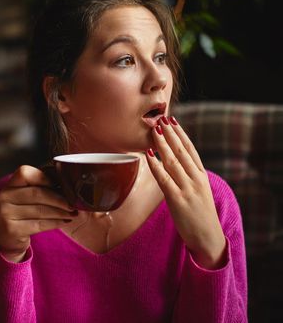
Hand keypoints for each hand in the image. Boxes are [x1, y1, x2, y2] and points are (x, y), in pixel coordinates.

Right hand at [0, 165, 77, 261]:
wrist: (8, 237)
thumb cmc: (23, 213)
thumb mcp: (26, 197)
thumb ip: (40, 187)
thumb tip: (68, 184)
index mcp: (10, 185)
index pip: (26, 173)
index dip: (45, 178)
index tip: (61, 185)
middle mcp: (5, 197)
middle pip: (37, 193)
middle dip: (59, 199)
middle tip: (72, 204)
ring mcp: (6, 213)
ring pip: (40, 210)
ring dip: (60, 212)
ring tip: (72, 213)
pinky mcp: (12, 229)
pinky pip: (39, 224)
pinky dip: (55, 223)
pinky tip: (65, 221)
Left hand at [146, 116, 226, 268]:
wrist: (208, 237)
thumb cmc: (200, 214)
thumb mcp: (198, 191)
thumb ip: (187, 177)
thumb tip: (173, 163)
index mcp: (201, 176)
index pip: (190, 150)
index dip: (181, 134)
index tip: (173, 121)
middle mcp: (195, 179)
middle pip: (181, 151)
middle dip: (171, 134)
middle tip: (161, 118)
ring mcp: (187, 188)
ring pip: (172, 161)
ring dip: (162, 144)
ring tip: (155, 130)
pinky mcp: (177, 199)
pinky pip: (164, 178)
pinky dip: (156, 164)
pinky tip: (149, 154)